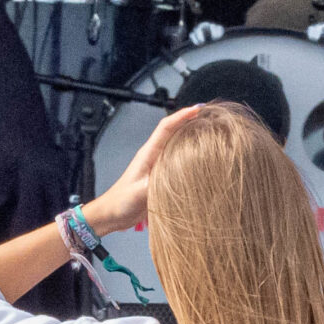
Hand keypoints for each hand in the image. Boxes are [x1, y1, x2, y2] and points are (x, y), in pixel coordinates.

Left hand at [86, 104, 200, 232]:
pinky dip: (190, 156)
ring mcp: (158, 165)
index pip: (166, 127)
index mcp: (148, 153)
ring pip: (177, 145)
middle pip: (174, 131)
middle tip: (210, 118)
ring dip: (192, 137)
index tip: (198, 109)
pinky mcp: (161, 176)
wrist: (112, 214)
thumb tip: (179, 176)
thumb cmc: (121, 201)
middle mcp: (154, 155)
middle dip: (190, 121)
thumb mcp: (139, 192)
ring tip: (210, 134)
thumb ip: (157, 183)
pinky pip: (179, 161)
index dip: (181, 116)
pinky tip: (202, 159)